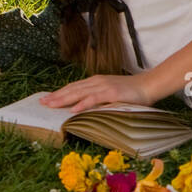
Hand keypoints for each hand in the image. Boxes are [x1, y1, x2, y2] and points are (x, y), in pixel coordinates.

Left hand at [39, 73, 155, 111]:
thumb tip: (86, 108)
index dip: (60, 93)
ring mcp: (104, 86)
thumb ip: (99, 99)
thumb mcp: (112, 94)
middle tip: (42, 103)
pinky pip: (94, 99)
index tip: (47, 98)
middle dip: (56, 96)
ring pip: (79, 93)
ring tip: (51, 105)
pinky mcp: (111, 93)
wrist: (149, 85)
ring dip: (64, 99)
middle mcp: (97, 82)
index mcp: (96, 82)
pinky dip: (82, 104)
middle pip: (72, 89)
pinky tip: (73, 109)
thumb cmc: (132, 92)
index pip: (74, 87)